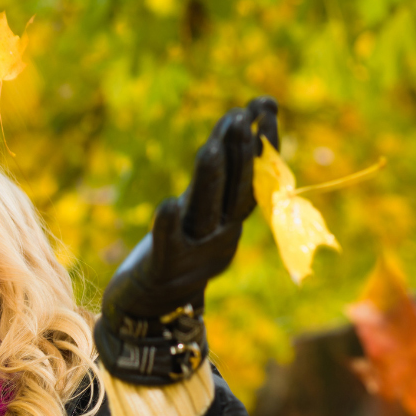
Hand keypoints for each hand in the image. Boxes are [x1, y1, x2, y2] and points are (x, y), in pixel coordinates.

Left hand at [94, 97, 278, 384]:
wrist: (149, 309)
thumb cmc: (176, 251)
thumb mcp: (201, 212)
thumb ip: (217, 177)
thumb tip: (237, 127)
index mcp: (231, 222)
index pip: (256, 179)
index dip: (263, 144)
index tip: (266, 106)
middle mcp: (220, 236)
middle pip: (235, 192)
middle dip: (239, 152)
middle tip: (239, 115)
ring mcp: (194, 253)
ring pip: (206, 212)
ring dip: (211, 179)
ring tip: (212, 145)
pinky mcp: (164, 268)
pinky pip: (168, 243)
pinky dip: (168, 224)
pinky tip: (168, 204)